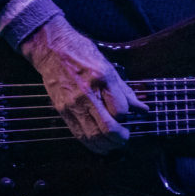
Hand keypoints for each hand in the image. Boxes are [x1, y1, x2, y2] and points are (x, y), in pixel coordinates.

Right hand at [20, 14, 148, 153]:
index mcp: (102, 78)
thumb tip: (141, 108)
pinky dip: (90, 144)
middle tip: (125, 138)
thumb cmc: (82, 54)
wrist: (53, 49)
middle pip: (107, 128)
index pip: (120, 110)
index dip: (127, 117)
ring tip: (114, 144)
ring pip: (92, 136)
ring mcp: (72, 104)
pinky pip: (78, 134)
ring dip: (107, 145)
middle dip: (120, 138)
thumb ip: (125, 91)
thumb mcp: (109, 67)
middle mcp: (87, 93)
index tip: (127, 116)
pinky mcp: (62, 111)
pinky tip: (99, 144)